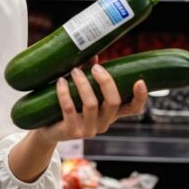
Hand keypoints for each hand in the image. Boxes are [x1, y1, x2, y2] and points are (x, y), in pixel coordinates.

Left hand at [33, 59, 147, 143]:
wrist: (48, 130)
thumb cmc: (69, 106)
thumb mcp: (82, 92)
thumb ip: (89, 74)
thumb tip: (94, 55)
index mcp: (111, 113)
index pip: (134, 109)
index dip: (140, 97)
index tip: (140, 81)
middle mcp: (104, 123)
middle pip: (113, 102)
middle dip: (105, 81)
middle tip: (95, 67)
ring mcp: (89, 130)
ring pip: (91, 104)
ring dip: (83, 84)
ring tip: (74, 70)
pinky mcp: (72, 132)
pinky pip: (70, 109)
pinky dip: (65, 93)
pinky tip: (60, 82)